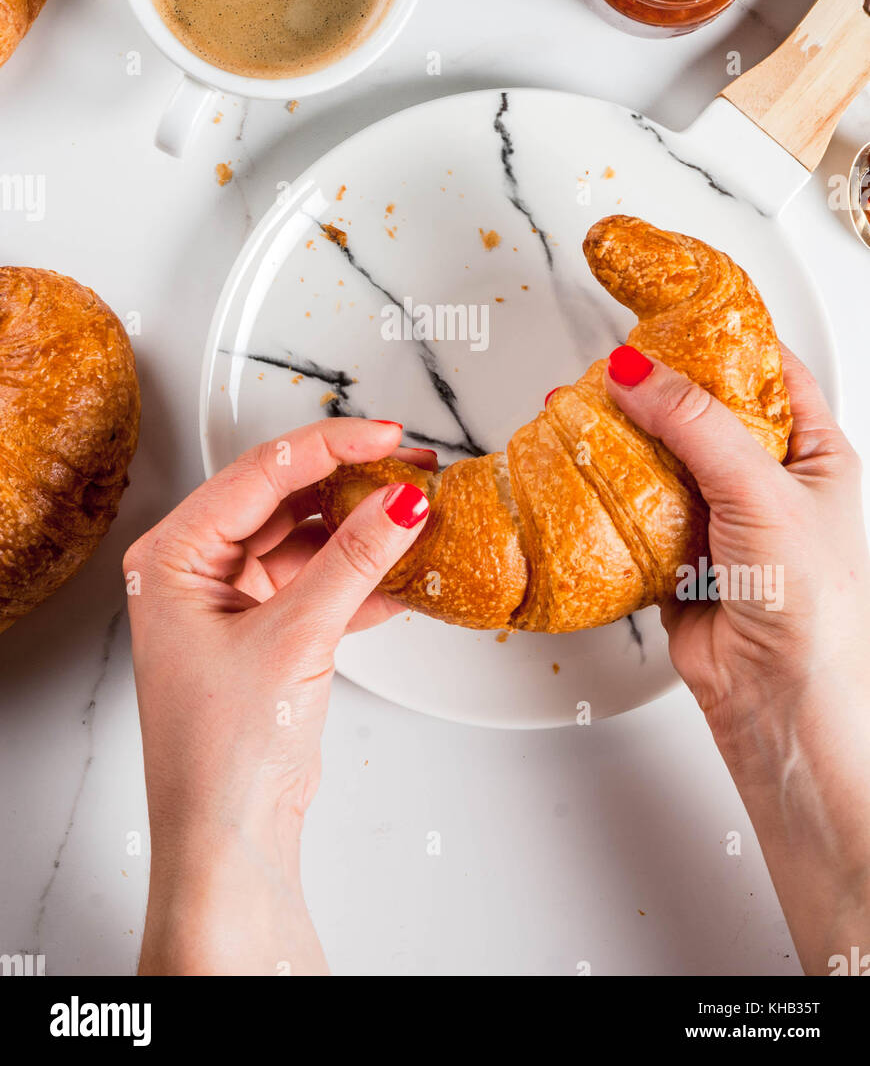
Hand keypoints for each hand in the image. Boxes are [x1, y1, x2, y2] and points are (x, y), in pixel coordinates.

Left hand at [125, 418, 430, 975]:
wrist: (229, 840)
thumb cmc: (221, 754)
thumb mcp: (295, 638)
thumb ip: (354, 560)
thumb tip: (400, 501)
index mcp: (174, 556)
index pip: (260, 474)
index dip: (331, 447)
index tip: (386, 437)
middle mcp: (197, 570)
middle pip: (286, 499)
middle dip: (354, 484)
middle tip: (413, 466)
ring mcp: (233, 600)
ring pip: (310, 539)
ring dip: (365, 532)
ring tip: (420, 513)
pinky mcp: (268, 630)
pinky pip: (322, 581)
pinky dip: (364, 578)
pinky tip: (406, 570)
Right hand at [606, 342, 869, 973]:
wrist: (781, 706)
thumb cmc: (811, 605)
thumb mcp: (765, 492)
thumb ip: (697, 426)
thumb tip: (636, 371)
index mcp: (816, 455)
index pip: (769, 370)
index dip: (722, 334)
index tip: (671, 303)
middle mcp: (769, 483)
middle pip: (705, 412)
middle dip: (658, 388)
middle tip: (612, 360)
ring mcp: (721, 520)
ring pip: (663, 460)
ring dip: (626, 441)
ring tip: (581, 407)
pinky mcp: (677, 558)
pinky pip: (635, 510)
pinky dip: (607, 493)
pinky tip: (579, 469)